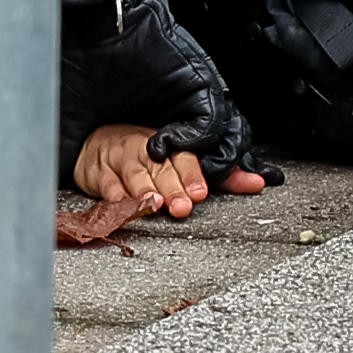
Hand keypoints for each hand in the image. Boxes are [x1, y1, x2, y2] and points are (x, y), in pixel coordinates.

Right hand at [72, 123, 266, 217]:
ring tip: (154, 204)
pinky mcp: (97, 173)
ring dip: (144, 190)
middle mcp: (146, 150)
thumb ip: (221, 176)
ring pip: (134, 174)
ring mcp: (120, 160)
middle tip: (182, 207)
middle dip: (172, 188)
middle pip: (161, 169)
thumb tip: (257, 182)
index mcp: (169, 145)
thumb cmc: (145, 156)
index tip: (201, 192)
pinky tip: (122, 207)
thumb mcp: (182, 162)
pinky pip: (106, 185)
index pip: (184, 157)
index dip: (193, 174)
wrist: (95, 145)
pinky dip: (114, 197)